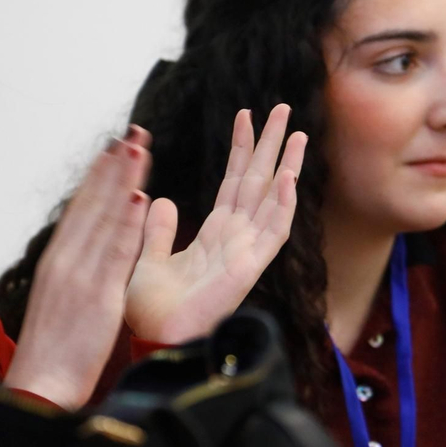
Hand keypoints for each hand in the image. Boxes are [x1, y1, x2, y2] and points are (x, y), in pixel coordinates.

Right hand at [3, 127, 152, 408]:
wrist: (39, 388)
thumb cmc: (54, 351)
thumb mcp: (63, 301)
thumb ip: (78, 274)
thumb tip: (90, 255)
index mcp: (58, 262)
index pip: (81, 210)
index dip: (99, 177)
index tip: (114, 149)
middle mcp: (65, 261)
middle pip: (92, 204)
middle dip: (114, 167)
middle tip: (133, 133)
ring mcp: (79, 275)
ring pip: (104, 219)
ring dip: (123, 181)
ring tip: (140, 149)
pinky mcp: (95, 296)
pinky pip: (114, 253)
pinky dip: (126, 223)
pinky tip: (139, 196)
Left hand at [123, 104, 305, 343]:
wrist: (150, 337)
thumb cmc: (150, 309)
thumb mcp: (147, 256)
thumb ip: (157, 229)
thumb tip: (158, 199)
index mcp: (215, 235)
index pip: (234, 182)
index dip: (241, 149)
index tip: (245, 115)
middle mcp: (235, 239)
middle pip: (259, 183)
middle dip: (272, 146)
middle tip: (284, 109)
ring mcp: (246, 253)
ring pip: (274, 202)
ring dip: (287, 167)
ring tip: (298, 134)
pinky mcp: (248, 269)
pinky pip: (272, 234)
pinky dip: (281, 207)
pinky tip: (288, 179)